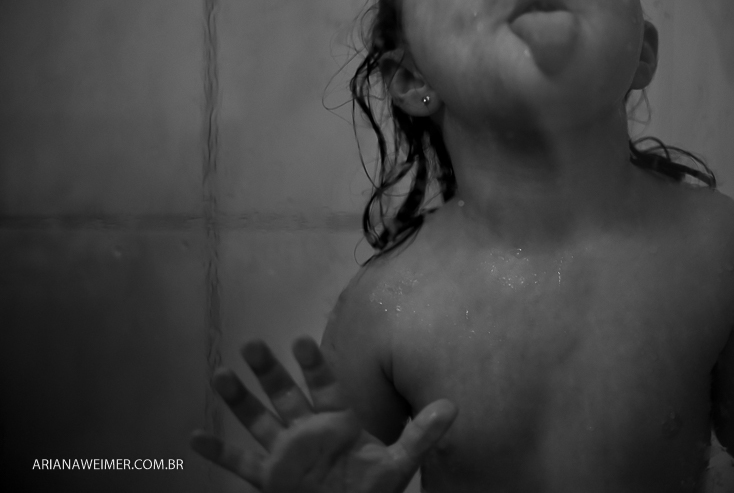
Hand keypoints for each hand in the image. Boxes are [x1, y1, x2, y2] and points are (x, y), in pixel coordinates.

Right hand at [190, 337, 456, 491]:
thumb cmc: (371, 491)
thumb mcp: (397, 464)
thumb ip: (422, 434)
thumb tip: (453, 406)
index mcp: (337, 420)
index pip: (324, 386)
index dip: (313, 365)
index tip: (300, 342)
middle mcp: (307, 429)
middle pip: (284, 394)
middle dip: (269, 371)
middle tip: (253, 344)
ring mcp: (285, 452)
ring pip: (258, 420)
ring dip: (239, 400)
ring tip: (220, 374)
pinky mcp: (269, 478)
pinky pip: (239, 464)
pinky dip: (218, 453)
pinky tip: (195, 436)